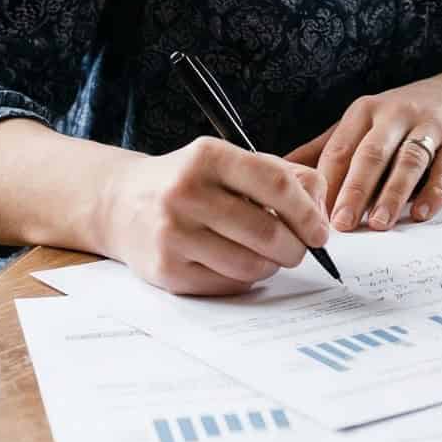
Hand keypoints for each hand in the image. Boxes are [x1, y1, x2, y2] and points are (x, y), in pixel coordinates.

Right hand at [97, 138, 331, 294]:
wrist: (121, 204)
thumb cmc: (189, 182)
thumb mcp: (229, 162)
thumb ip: (282, 175)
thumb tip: (321, 209)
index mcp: (208, 156)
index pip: (275, 184)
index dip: (308, 212)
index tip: (321, 231)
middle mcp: (186, 192)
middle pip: (267, 232)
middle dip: (295, 247)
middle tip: (299, 249)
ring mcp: (173, 234)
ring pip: (251, 265)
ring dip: (271, 265)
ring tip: (266, 255)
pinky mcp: (166, 270)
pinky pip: (228, 285)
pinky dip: (244, 279)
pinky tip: (236, 263)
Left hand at [287, 76, 441, 232]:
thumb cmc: (401, 118)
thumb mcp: (361, 124)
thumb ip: (324, 149)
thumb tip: (279, 170)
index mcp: (364, 112)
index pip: (339, 149)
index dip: (326, 183)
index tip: (313, 214)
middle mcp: (395, 114)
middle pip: (370, 154)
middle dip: (355, 190)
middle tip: (341, 223)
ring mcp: (429, 126)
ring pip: (408, 160)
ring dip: (392, 193)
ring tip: (379, 223)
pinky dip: (434, 192)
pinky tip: (421, 212)